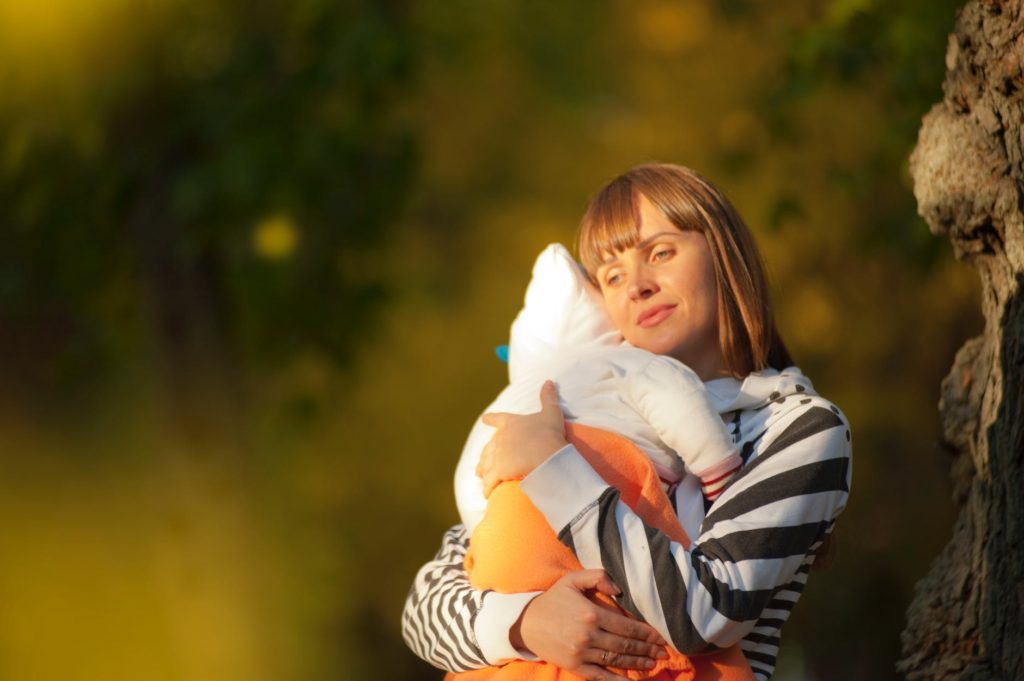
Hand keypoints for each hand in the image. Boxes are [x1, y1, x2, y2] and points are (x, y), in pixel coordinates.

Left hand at [476, 381, 567, 497]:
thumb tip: (549, 381)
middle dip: (485, 455)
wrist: (544, 454)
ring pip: (485, 465)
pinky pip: (489, 483)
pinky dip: (488, 489)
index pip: (498, 419)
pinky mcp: (497, 473)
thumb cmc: (548, 433)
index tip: (484, 419)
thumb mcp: (550, 413)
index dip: (491, 419)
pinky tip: (487, 495)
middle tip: (481, 463)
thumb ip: (548, 397)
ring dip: (484, 472)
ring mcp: (496, 457)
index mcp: (511, 424)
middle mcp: (500, 439)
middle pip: (488, 447)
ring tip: (482, 479)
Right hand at [510, 569, 668, 679]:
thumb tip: (619, 589)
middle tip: (664, 652)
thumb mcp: (572, 580)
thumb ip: (598, 576)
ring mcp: (582, 652)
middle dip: (647, 649)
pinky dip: (617, 680)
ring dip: (638, 663)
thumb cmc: (553, 599)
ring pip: (617, 660)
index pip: (627, 625)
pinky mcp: (575, 665)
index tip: (660, 637)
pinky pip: (600, 676)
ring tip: (653, 664)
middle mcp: (589, 634)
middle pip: (626, 644)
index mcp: (591, 613)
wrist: (527, 623)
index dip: (646, 633)